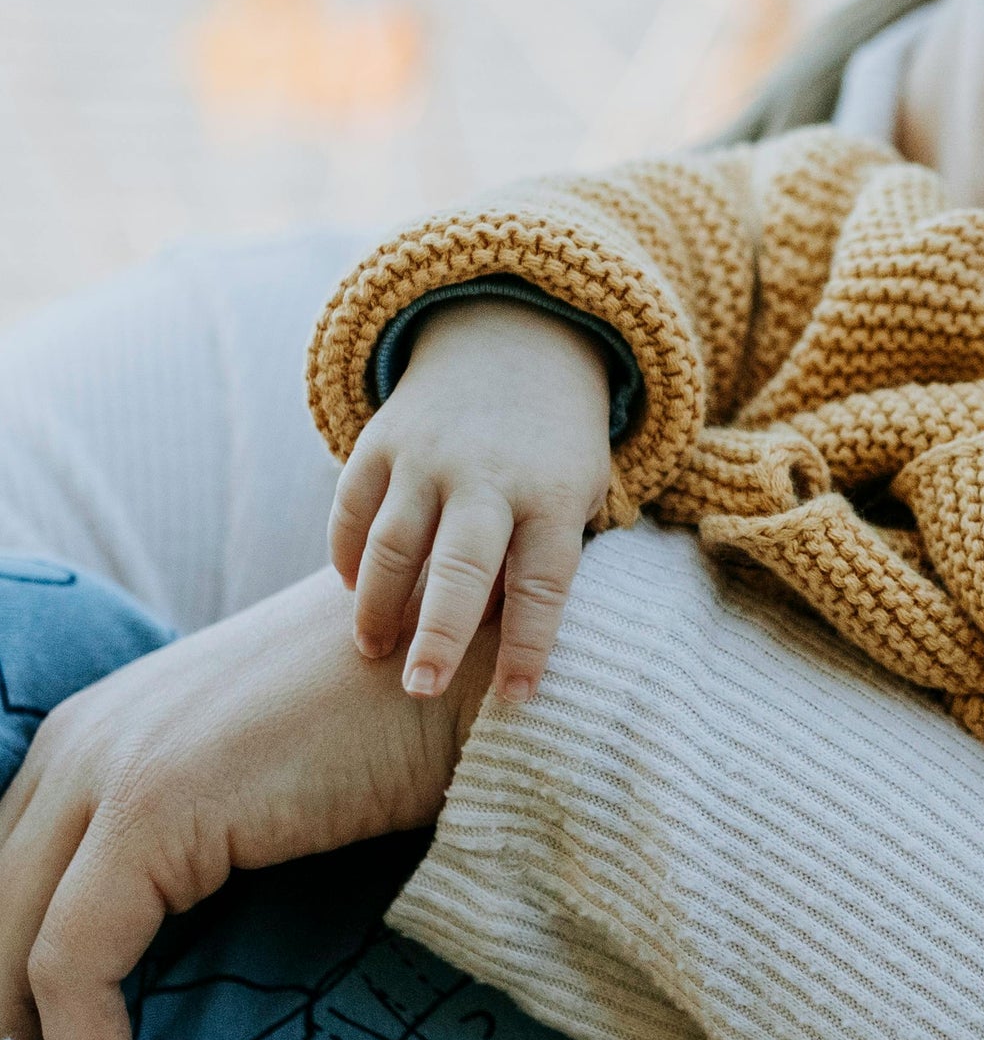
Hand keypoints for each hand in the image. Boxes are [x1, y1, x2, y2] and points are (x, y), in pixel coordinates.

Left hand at [0, 568, 485, 1039]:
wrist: (472, 660)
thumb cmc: (402, 722)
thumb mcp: (269, 774)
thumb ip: (208, 828)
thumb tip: (190, 930)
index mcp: (92, 731)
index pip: (2, 881)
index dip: (12, 980)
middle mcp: (77, 739)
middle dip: (8, 1020)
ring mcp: (109, 767)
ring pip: (8, 944)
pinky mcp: (153, 810)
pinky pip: (76, 961)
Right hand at [329, 298, 613, 705]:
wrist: (519, 340)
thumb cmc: (557, 452)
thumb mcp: (581, 494)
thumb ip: (547, 559)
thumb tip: (505, 642)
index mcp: (552, 496)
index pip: (542, 584)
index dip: (529, 645)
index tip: (516, 698)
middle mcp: (487, 476)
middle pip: (458, 567)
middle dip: (437, 635)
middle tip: (418, 690)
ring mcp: (428, 455)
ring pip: (390, 543)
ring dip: (376, 605)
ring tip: (372, 652)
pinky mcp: (381, 440)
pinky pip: (351, 508)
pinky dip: (345, 556)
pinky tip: (350, 594)